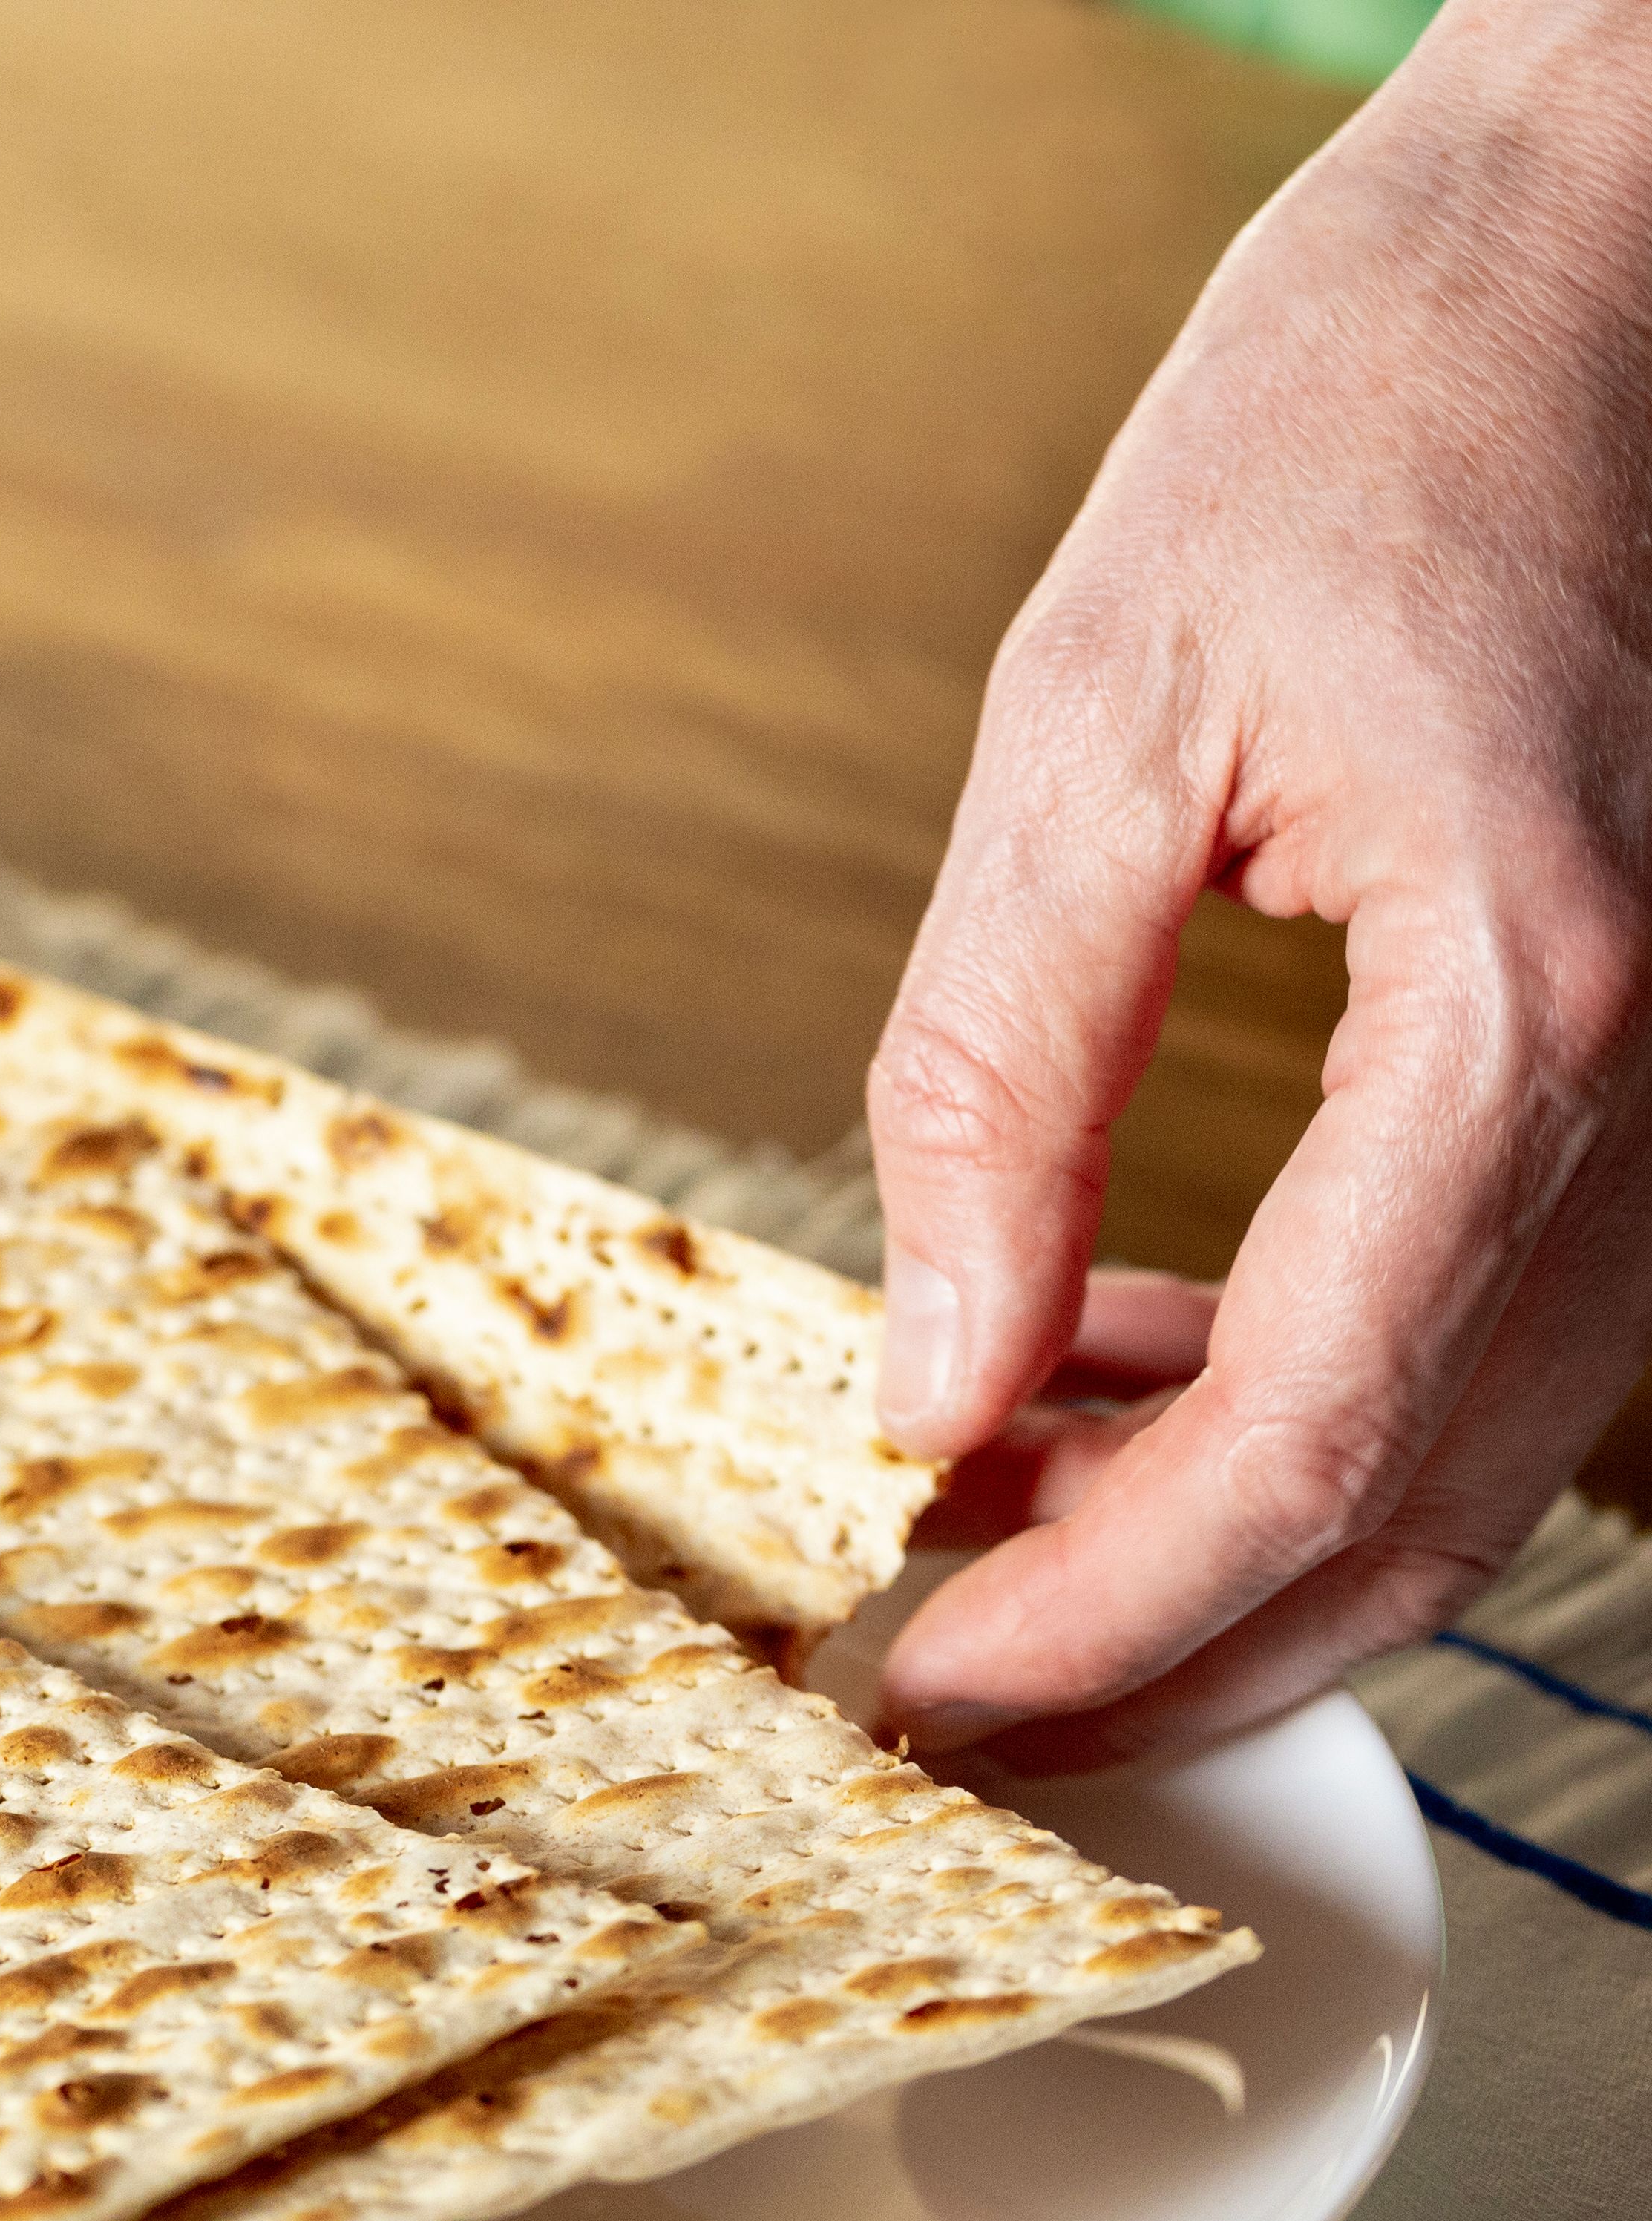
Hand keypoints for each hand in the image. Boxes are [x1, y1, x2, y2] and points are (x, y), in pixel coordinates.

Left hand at [865, 0, 1651, 1771]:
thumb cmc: (1360, 417)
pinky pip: (1495, 1327)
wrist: (1597, 248)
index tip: (918, 1689)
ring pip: (1475, 1458)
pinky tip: (1098, 1359)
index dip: (1103, 1614)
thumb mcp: (1091, 722)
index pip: (1307, 1442)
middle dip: (1170, 1649)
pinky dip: (1303, 1401)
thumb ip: (998, 1073)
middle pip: (1419, 1513)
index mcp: (1532, 1005)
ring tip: (975, 1518)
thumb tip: (922, 1374)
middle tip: (936, 1696)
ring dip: (1226, 1539)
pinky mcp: (1651, 1063)